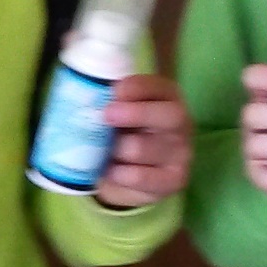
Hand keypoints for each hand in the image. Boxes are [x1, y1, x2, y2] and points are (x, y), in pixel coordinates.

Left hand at [94, 73, 194, 207]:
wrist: (134, 176)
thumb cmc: (123, 133)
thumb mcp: (119, 113)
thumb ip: (109, 102)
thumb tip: (84, 97)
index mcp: (167, 98)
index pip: (159, 87)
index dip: (137, 87)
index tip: (114, 90)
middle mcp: (181, 123)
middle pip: (169, 116)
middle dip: (137, 114)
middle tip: (107, 115)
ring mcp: (181, 153)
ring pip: (143, 148)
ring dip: (116, 149)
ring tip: (103, 151)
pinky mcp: (174, 180)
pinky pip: (140, 176)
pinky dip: (118, 174)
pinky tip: (109, 171)